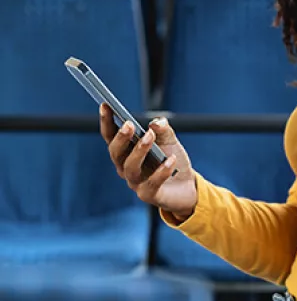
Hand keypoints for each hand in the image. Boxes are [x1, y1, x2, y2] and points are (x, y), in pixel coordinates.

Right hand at [100, 104, 196, 220]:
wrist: (187, 186)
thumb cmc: (172, 160)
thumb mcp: (170, 141)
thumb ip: (163, 130)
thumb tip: (156, 122)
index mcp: (127, 152)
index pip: (111, 136)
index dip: (106, 122)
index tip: (105, 105)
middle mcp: (126, 167)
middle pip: (116, 153)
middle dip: (120, 138)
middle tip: (128, 124)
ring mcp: (135, 183)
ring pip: (130, 168)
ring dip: (139, 151)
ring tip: (150, 135)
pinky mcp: (149, 195)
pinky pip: (151, 184)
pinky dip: (161, 171)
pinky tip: (171, 160)